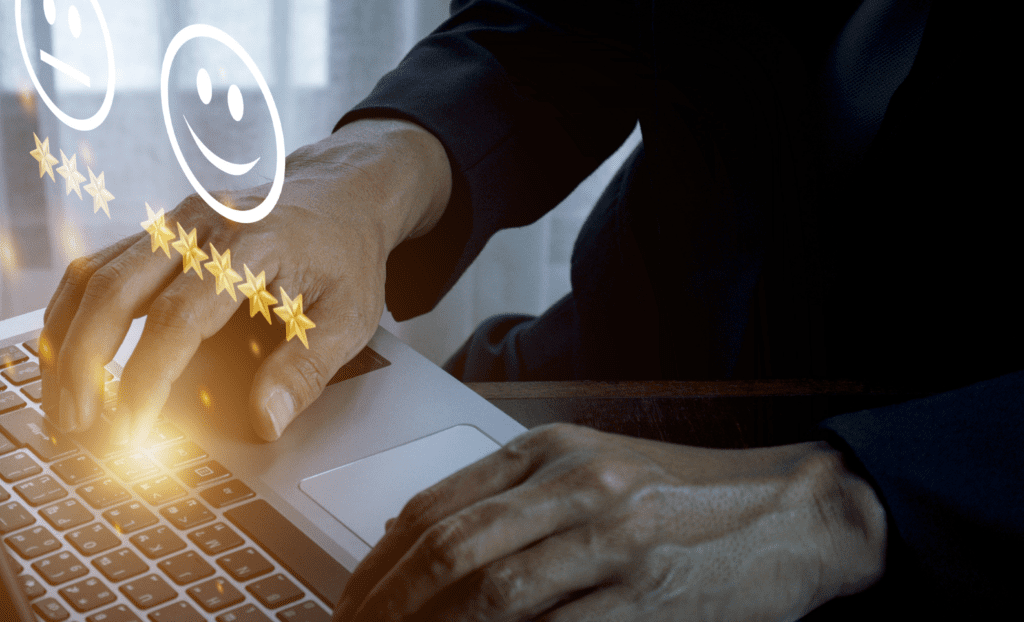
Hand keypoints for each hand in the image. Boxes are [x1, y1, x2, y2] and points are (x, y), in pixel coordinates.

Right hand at [40, 118, 450, 442]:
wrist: (344, 193)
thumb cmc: (346, 254)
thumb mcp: (349, 317)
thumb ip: (306, 369)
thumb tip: (265, 421)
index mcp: (252, 246)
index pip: (180, 319)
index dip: (146, 380)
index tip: (130, 431)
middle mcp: (203, 225)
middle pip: (115, 291)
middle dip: (84, 364)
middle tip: (78, 425)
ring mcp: (176, 221)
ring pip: (95, 274)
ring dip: (67, 338)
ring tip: (63, 400)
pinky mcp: (164, 227)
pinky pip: (101, 264)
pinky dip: (75, 310)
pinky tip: (68, 351)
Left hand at [333, 423, 886, 621]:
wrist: (786, 513)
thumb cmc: (683, 495)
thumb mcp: (591, 470)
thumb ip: (510, 496)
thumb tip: (418, 538)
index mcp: (553, 449)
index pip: (437, 505)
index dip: (380, 563)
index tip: (353, 599)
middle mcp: (577, 482)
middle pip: (452, 548)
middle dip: (389, 602)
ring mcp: (614, 536)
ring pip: (492, 592)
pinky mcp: (647, 593)